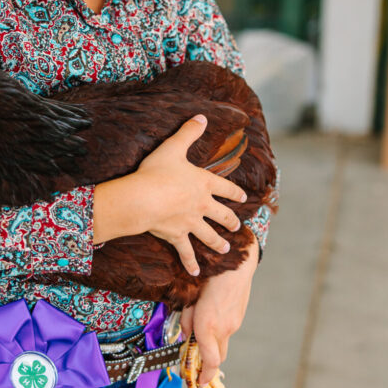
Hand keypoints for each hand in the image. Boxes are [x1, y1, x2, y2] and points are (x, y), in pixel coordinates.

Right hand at [134, 114, 246, 274]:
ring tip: (226, 249)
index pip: (225, 188)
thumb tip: (201, 116)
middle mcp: (202, 205)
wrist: (144, 198)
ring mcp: (191, 223)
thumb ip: (188, 132)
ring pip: (209, 236)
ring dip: (218, 243)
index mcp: (204, 183)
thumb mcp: (174, 147)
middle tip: (236, 227)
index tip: (243, 197)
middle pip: (222, 215)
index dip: (235, 192)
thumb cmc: (157, 171)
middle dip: (230, 221)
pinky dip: (191, 262)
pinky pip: (186, 252)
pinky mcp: (177, 236)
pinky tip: (197, 272)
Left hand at [181, 233, 258, 384]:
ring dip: (212, 347)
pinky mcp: (238, 318)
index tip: (199, 382)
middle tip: (196, 364)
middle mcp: (223, 329)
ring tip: (200, 334)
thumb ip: (186, 320)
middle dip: (207, 365)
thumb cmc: (209, 277)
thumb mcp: (190, 298)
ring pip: (222, 345)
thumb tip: (185, 336)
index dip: (205, 376)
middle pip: (217, 358)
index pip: (210, 361)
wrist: (236, 264)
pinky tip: (211, 318)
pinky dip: (218, 333)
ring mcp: (233, 324)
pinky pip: (226, 332)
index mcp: (208, 325)